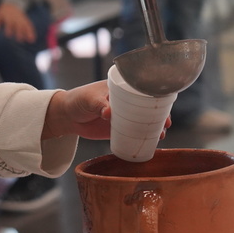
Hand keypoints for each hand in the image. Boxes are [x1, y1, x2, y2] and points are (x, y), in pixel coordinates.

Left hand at [0, 2, 35, 42]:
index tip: (8, 35)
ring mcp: (21, 19)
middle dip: (19, 32)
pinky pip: (29, 26)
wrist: (12, 3)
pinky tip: (33, 39)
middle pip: (18, 25)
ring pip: (25, 26)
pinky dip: (31, 32)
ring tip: (29, 41)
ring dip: (27, 33)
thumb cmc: (2, 12)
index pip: (8, 23)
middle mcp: (15, 18)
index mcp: (8, 17)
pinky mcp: (25, 20)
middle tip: (19, 40)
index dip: (8, 29)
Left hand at [41, 80, 170, 140]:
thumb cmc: (77, 100)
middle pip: (147, 107)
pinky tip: (151, 143)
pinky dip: (143, 138)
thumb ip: (98, 104)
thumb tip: (109, 113)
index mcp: (120, 88)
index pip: (142, 91)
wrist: (67, 117)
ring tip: (161, 135)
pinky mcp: (118, 129)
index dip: (155, 98)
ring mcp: (122, 116)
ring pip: (143, 121)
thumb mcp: (88, 99)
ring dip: (154, 128)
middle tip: (166, 124)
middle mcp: (125, 102)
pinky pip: (134, 133)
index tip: (163, 106)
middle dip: (159, 115)